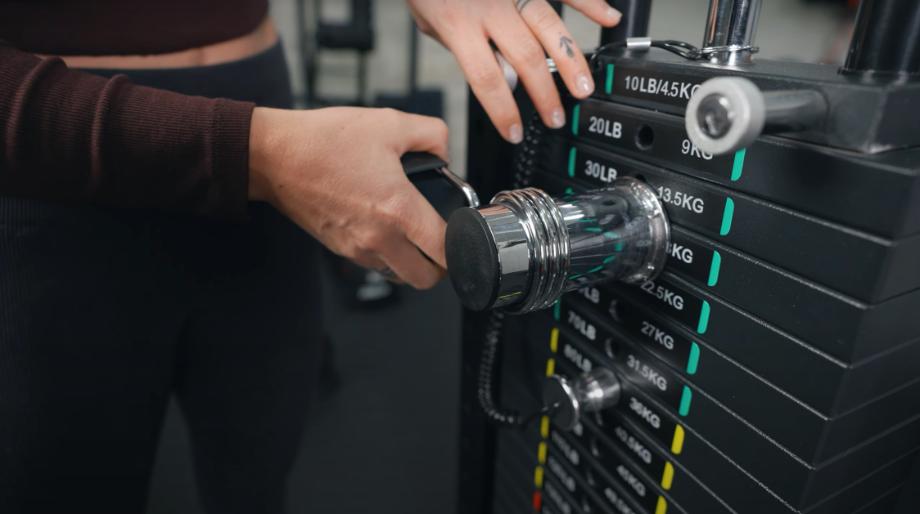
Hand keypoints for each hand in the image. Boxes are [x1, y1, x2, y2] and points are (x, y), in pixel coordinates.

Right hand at [248, 106, 449, 288]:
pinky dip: (386, 256)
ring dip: (412, 262)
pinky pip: (374, 265)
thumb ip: (432, 134)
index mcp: (397, 209)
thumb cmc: (324, 141)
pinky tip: (384, 228)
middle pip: (425, 278)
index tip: (464, 232)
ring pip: (399, 276)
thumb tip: (446, 150)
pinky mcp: (339, 249)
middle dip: (440, 265)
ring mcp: (356, 248)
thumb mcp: (389, 123)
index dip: (462, 244)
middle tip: (441, 241)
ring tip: (413, 234)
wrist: (273, 156)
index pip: (445, 250)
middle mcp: (378, 237)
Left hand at [408, 0, 620, 142]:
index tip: (514, 132)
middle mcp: (489, 7)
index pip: (486, 79)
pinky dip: (588, 3)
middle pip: (525, 58)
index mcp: (458, 24)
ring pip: (548, 27)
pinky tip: (608, 18)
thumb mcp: (429, 23)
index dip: (504, 111)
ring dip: (570, 61)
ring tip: (584, 88)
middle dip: (544, 95)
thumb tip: (503, 77)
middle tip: (555, 118)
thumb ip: (463, 48)